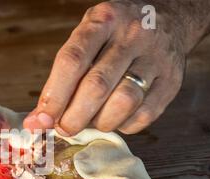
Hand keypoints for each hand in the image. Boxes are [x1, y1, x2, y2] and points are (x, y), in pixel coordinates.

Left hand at [23, 0, 187, 134]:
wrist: (168, 18)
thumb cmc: (114, 35)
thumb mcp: (86, 39)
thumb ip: (61, 76)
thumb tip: (37, 120)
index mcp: (103, 20)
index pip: (72, 61)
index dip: (54, 96)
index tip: (41, 120)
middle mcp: (132, 35)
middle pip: (97, 86)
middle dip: (74, 117)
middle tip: (64, 129)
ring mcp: (156, 58)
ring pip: (124, 102)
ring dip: (100, 122)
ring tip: (91, 121)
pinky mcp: (172, 80)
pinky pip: (144, 115)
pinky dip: (124, 125)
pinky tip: (115, 119)